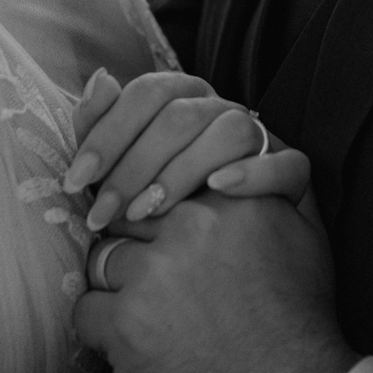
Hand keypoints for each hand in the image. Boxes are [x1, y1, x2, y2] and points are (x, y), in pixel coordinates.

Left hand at [66, 70, 310, 230]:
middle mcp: (224, 113)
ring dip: (184, 170)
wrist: (236, 292)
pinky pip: (288, 165)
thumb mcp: (132, 176)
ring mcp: (263, 143)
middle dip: (133, 165)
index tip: (77, 180)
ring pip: (232, 131)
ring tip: (148, 214)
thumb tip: (99, 80)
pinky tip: (218, 190)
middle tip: (102, 217)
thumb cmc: (171, 221)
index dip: (108, 132)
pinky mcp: (295, 179)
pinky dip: (252, 174)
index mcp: (186, 101)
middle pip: (181, 116)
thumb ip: (107, 131)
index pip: (147, 93)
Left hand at [75, 193, 359, 372]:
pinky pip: (85, 308)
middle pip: (127, 213)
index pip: (161, 174)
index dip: (152, 202)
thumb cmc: (298, 318)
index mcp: (230, 197)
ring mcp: (154, 273)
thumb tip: (224, 154)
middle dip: (132, 241)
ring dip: (117, 284)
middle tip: (155, 278)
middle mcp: (191, 225)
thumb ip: (268, 178)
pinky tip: (138, 343)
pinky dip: (104, 328)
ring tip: (151, 314)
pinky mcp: (125, 322)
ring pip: (103, 258)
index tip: (150, 221)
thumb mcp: (302, 231)